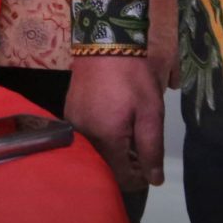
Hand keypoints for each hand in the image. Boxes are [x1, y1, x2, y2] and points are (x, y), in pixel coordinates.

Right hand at [65, 55, 164, 190]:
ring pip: (94, 152)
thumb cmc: (133, 76)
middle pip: (105, 166)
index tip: (148, 166)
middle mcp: (84, 136)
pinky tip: (111, 122)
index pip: (120, 177)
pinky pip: (85, 136)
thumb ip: (152, 149)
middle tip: (141, 147)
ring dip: (111, 151)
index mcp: (106, 139)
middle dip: (124, 164)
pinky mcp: (69, 112)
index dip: (138, 178)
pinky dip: (99, 137)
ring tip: (127, 134)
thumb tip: (154, 180)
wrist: (105, 42)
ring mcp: (73, 124)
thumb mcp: (151, 112)